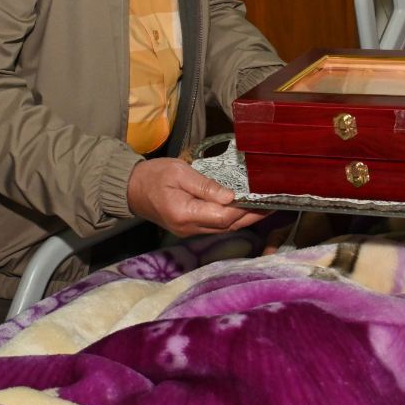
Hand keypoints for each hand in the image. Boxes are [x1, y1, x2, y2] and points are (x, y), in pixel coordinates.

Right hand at [127, 158, 267, 236]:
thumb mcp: (180, 173)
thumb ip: (205, 186)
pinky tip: (245, 211)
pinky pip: (216, 227)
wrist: (130, 188)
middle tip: (273, 205)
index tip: (264, 199)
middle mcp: (188, 228)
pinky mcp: (190, 229)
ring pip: (223, 229)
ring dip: (244, 220)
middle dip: (252, 217)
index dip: (246, 210)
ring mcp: (189, 231)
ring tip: (265, 207)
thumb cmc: (154, 176)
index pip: (223, 217)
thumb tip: (231, 197)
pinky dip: (232, 220)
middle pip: (227, 226)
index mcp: (185, 213)